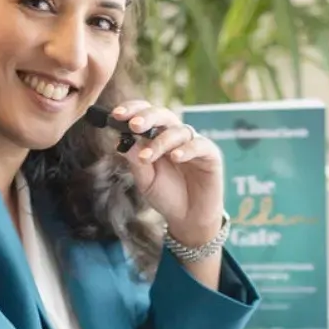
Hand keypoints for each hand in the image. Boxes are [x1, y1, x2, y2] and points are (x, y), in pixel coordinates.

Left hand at [110, 100, 223, 244]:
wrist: (188, 219)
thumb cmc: (167, 197)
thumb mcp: (145, 182)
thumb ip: (136, 162)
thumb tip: (124, 141)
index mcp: (158, 137)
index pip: (146, 114)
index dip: (133, 110)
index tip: (116, 115)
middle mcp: (176, 137)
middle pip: (163, 115)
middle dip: (147, 117)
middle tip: (133, 125)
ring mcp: (194, 144)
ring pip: (179, 131)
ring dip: (160, 142)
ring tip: (147, 158)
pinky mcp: (211, 156)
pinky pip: (200, 145)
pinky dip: (186, 149)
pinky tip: (175, 157)